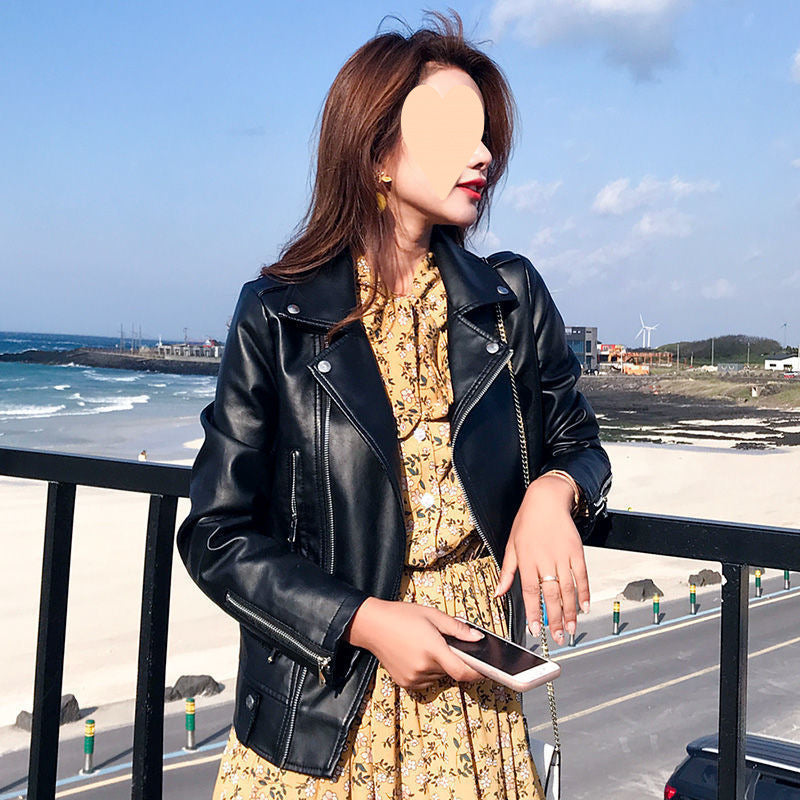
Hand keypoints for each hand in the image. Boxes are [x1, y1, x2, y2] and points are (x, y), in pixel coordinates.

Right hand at [344, 597, 484, 690]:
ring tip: (428, 645)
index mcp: (432, 650)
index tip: (487, 669)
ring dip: (441, 666)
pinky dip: (429, 671)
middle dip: (455, 660)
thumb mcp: (433, 615)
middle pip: (451, 671)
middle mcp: (423, 668)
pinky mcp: (405, 683)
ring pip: (439, 676)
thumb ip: (457, 629)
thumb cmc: (402, 616)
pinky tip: (418, 654)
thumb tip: (478, 638)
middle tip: (446, 643)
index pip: (463, 671)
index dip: (478, 672)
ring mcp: (413, 678)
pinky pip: (426, 680)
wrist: (372, 625)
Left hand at [493, 474, 589, 643]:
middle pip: (550, 594)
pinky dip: (584, 593)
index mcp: (526, 560)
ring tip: (571, 629)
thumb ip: (507, 572)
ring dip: (570, 611)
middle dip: (554, 619)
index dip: (533, 612)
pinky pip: (582, 576)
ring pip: (568, 589)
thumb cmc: (527, 522)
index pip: (529, 592)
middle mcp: (545, 560)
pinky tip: (584, 607)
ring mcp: (562, 556)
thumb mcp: (511, 545)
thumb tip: (498, 593)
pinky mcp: (576, 551)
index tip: (535, 630)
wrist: (547, 499)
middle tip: (557, 637)